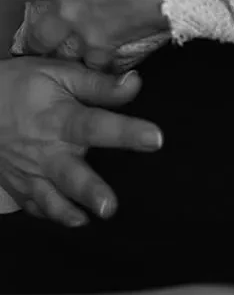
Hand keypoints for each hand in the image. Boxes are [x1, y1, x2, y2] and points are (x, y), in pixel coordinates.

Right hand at [0, 55, 161, 224]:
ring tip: (88, 221)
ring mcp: (29, 172)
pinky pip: (35, 205)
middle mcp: (46, 150)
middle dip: (89, 191)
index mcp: (60, 119)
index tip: (155, 139)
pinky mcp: (18, 184)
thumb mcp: (58, 73)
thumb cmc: (21, 84)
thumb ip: (97, 83)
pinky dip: (51, 214)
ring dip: (69, 212)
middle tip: (109, 206)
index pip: (97, 126)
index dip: (126, 132)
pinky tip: (73, 219)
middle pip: (70, 174)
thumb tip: (135, 84)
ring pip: (50, 197)